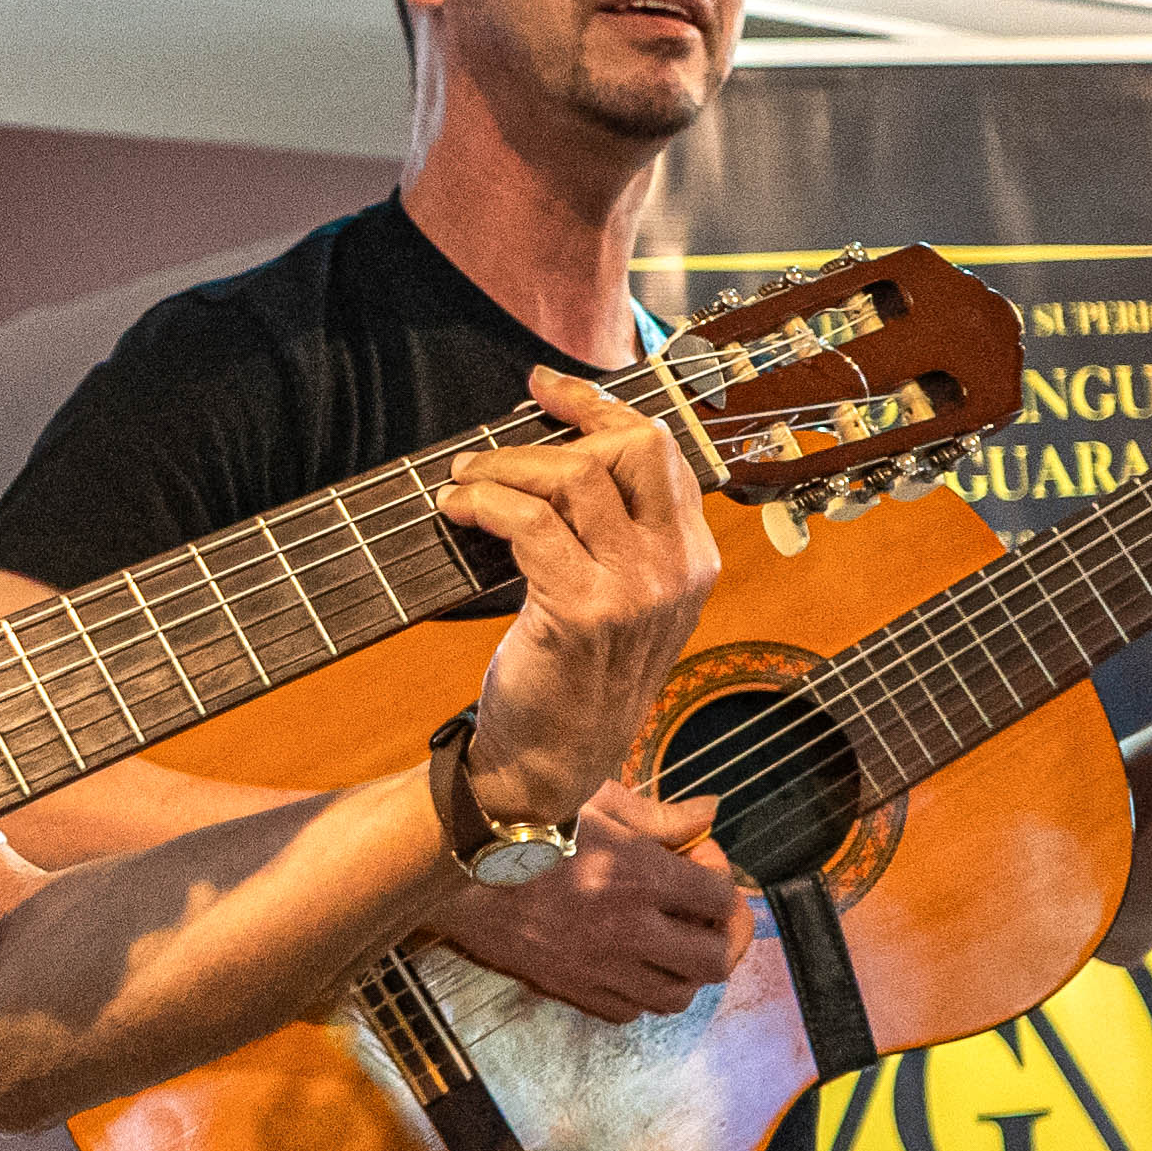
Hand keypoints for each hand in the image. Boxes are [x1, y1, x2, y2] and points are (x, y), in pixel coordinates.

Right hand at [433, 782, 746, 1022]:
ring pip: (676, 996)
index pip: (721, 898)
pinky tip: (632, 962)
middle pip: (713, 961)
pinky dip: (642, 992)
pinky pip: (629, 1010)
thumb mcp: (594, 799)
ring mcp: (598, 965)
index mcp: (640, 874)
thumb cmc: (523, 820)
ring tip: (673, 942)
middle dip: (722, 938)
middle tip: (707, 917)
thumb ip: (660, 814)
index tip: (701, 864)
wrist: (453, 865)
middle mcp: (627, 928)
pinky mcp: (569, 987)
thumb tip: (711, 812)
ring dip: (686, 971)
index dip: (723, 881)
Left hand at [442, 365, 719, 827]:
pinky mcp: (584, 611)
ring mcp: (637, 592)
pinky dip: (486, 503)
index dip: (601, 408)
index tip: (547, 387)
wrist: (551, 763)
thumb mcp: (616, 598)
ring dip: (505, 466)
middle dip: (561, 429)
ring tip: (464, 480)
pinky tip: (458, 509)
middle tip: (497, 444)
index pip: (662, 452)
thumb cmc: (571, 675)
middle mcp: (677, 569)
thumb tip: (561, 449)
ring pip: (575, 479)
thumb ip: (615, 534)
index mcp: (693, 558)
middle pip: (633, 448)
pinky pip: (531, 523)